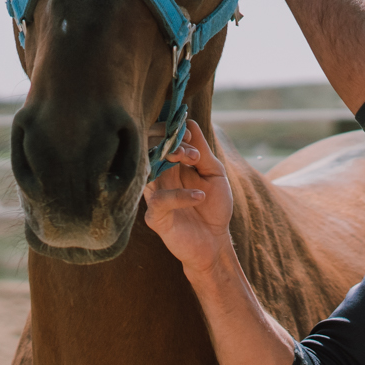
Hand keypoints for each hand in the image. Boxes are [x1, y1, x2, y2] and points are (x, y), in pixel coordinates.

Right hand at [141, 122, 235, 273]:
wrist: (216, 242)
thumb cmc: (214, 207)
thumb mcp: (214, 173)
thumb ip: (202, 150)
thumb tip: (190, 123)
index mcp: (171, 165)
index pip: (160, 139)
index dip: (171, 130)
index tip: (190, 133)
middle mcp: (159, 177)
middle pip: (149, 148)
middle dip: (169, 142)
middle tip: (191, 148)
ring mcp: (155, 196)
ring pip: (149, 169)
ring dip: (172, 160)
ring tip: (195, 160)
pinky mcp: (155, 217)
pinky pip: (159, 200)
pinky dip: (180, 194)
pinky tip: (199, 195)